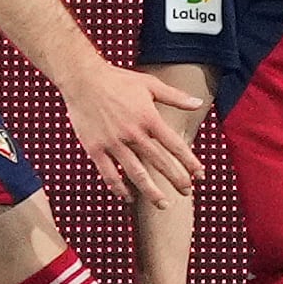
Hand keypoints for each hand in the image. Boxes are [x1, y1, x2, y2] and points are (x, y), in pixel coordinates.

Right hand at [60, 59, 205, 200]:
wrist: (82, 79)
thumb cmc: (118, 79)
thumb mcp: (150, 84)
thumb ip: (175, 97)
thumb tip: (198, 104)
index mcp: (149, 118)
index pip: (175, 145)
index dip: (190, 162)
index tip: (200, 175)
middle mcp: (133, 133)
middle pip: (159, 163)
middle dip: (176, 179)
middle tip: (187, 192)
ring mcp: (113, 143)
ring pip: (136, 174)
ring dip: (151, 192)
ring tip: (163, 204)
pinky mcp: (95, 149)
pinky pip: (109, 174)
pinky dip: (119, 188)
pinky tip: (128, 197)